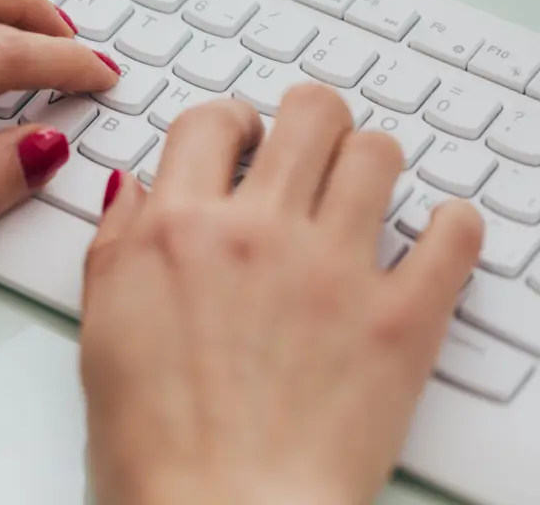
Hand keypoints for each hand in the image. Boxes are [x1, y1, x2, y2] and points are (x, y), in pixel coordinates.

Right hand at [81, 87, 481, 504]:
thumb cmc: (154, 443)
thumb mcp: (104, 324)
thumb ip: (117, 239)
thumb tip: (136, 189)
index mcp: (182, 229)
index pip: (212, 120)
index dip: (228, 117)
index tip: (239, 135)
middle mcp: (258, 233)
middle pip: (309, 113)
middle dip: (309, 116)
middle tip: (307, 142)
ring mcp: (333, 271)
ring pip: (378, 154)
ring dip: (371, 159)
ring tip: (361, 186)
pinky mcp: (398, 323)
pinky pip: (451, 238)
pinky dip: (450, 226)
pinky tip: (433, 234)